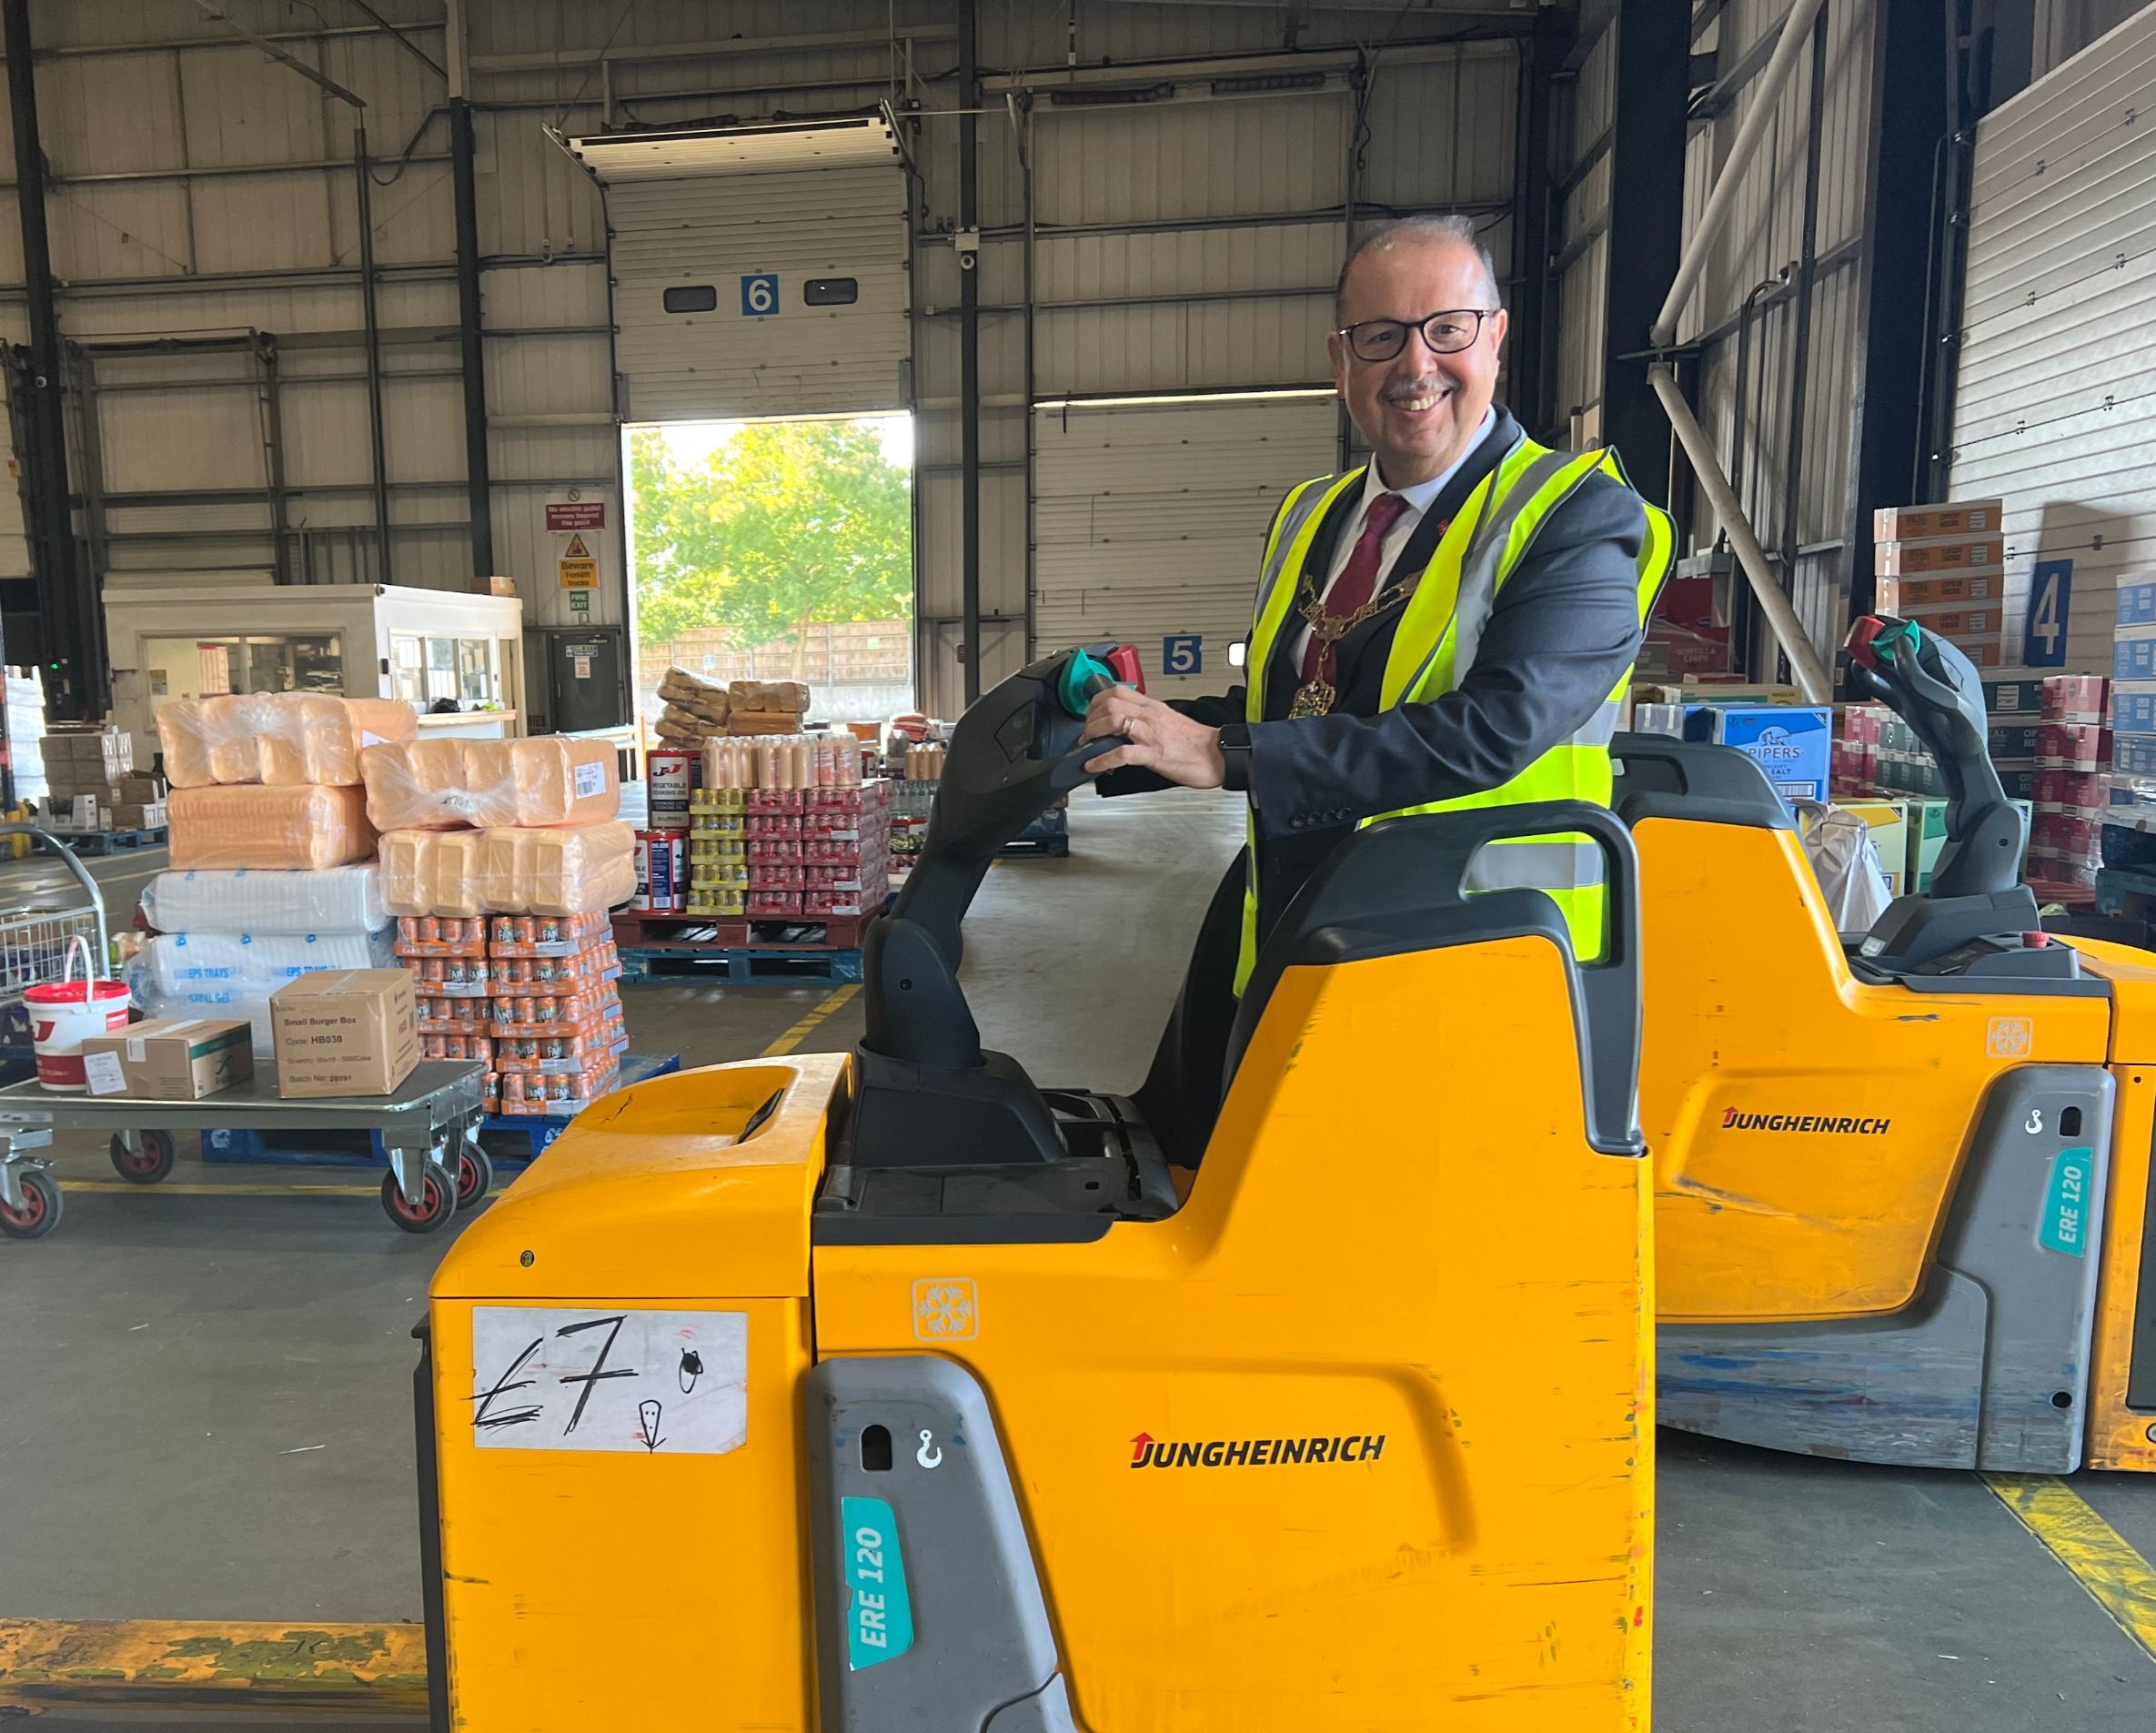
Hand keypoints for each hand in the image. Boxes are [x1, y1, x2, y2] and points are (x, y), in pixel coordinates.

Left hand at [1079, 686, 1226, 788]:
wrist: (1219, 755)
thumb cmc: (1197, 743)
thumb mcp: (1170, 722)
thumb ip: (1148, 721)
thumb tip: (1128, 727)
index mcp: (1154, 707)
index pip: (1119, 692)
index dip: (1097, 701)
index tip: (1091, 715)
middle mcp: (1151, 716)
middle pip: (1110, 703)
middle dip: (1091, 717)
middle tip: (1087, 732)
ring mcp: (1152, 734)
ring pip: (1113, 721)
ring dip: (1093, 733)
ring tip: (1087, 745)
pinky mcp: (1155, 753)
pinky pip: (1122, 753)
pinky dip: (1103, 760)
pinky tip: (1095, 765)